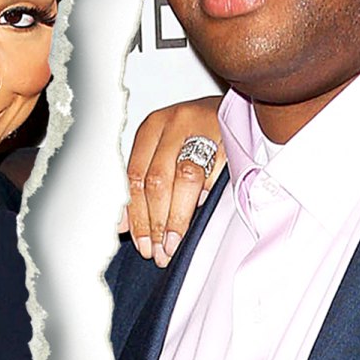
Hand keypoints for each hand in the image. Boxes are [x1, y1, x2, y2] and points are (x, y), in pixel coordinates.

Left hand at [123, 95, 224, 267]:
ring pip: (185, 178)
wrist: (237, 109)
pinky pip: (216, 173)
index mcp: (152, 128)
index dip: (137, 214)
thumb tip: (122, 226)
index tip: (141, 242)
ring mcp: (203, 126)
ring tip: (175, 244)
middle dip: (157, 221)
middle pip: (158, 180)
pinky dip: (208, 197)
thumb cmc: (196, 134)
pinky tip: (202, 216)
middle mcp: (174, 123)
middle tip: (160, 250)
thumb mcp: (165, 152)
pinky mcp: (230, 134)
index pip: (136, 176)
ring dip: (179, 217)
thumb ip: (143, 183)